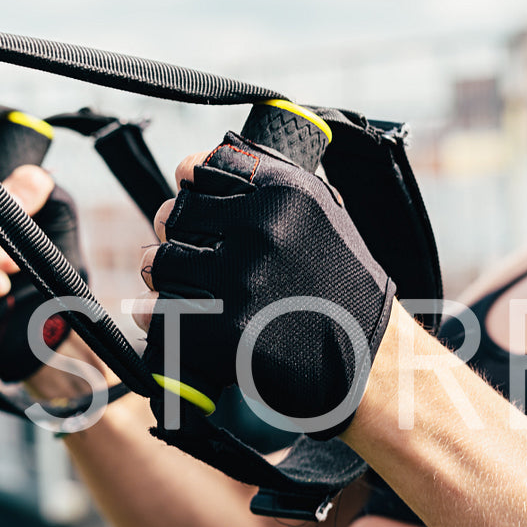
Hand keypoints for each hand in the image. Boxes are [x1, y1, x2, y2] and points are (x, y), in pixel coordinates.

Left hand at [137, 132, 395, 438]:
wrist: (371, 359)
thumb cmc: (344, 287)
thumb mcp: (322, 216)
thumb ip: (270, 191)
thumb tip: (194, 170)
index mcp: (285, 191)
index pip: (205, 168)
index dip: (191, 183)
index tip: (190, 193)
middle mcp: (262, 228)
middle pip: (177, 214)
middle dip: (172, 230)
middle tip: (180, 248)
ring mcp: (242, 279)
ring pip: (162, 262)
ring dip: (161, 273)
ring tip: (173, 283)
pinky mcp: (225, 329)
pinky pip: (161, 312)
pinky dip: (154, 314)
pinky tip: (163, 316)